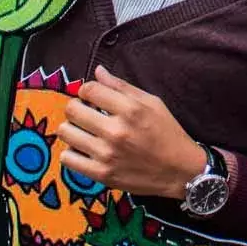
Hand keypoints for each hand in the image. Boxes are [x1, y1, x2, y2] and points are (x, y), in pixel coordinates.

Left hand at [58, 66, 208, 199]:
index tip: (93, 97)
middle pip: (72, 109)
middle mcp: (116, 131)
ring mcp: (107, 154)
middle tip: (87, 113)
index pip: (89, 89)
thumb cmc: (168, 133)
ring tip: (85, 131)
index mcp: (130, 110)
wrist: (181, 171)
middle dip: (77, 107)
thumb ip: (122, 87)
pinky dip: (72, 152)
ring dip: (72, 128)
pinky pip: (67, 158)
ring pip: (66, 132)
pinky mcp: (102, 174)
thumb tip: (98, 71)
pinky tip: (84, 149)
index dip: (87, 90)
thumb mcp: (152, 103)